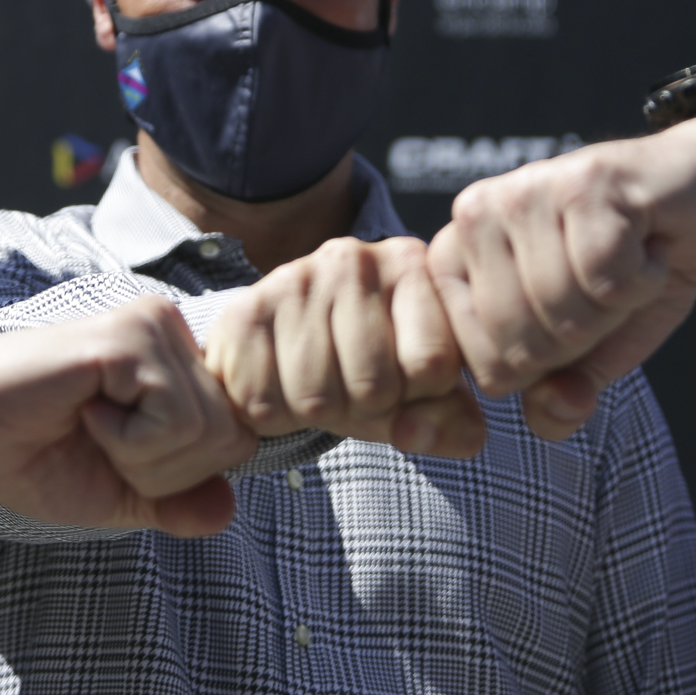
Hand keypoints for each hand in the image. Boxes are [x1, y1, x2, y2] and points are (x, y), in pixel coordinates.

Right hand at [0, 299, 258, 535]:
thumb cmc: (34, 457)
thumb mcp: (120, 495)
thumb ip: (177, 502)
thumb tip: (228, 511)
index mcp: (177, 363)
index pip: (238, 436)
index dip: (185, 474)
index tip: (124, 458)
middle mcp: (174, 332)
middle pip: (232, 437)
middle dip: (166, 472)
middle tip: (102, 442)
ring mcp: (154, 326)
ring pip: (207, 430)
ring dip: (143, 456)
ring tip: (91, 425)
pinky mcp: (130, 335)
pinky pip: (173, 418)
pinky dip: (128, 440)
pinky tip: (86, 412)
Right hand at [204, 236, 484, 457]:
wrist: (280, 342)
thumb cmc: (369, 365)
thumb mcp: (424, 393)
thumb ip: (450, 424)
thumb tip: (411, 435)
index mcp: (413, 265)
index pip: (433, 364)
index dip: (419, 397)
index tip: (406, 383)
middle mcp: (353, 259)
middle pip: (373, 386)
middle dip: (365, 411)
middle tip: (352, 389)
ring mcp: (294, 279)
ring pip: (317, 400)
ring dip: (316, 417)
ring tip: (316, 386)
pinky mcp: (245, 309)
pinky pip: (264, 403)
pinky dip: (272, 417)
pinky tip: (278, 385)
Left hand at [429, 113, 695, 440]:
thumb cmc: (631, 270)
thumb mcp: (591, 351)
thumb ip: (558, 397)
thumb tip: (551, 414)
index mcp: (452, 262)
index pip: (486, 370)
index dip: (549, 368)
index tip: (572, 318)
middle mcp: (473, 217)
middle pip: (523, 346)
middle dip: (585, 337)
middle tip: (604, 288)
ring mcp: (523, 192)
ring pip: (564, 313)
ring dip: (618, 305)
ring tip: (624, 261)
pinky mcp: (582, 180)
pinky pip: (607, 280)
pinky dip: (646, 277)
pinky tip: (645, 243)